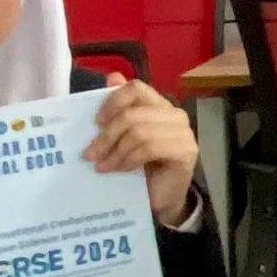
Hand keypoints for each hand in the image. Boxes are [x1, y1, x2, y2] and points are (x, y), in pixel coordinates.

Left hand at [84, 75, 197, 225]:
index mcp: (159, 106)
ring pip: (140, 131)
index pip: (136, 88)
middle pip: (133, 113)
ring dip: (116, 151)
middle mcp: (175, 115)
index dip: (113, 102)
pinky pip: (150, 148)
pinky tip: (119, 170)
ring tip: (102, 166)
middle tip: (90, 154)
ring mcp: (184, 133)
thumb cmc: (140, 168)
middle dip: (107, 135)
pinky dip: (129, 159)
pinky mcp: (186, 152)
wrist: (160, 199)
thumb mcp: (122, 138)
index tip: (96, 122)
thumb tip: (112, 77)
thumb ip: (118, 111)